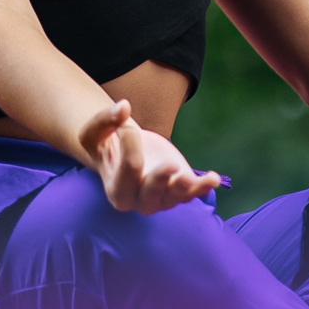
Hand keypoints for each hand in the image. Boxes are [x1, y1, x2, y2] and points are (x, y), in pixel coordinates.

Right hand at [80, 101, 221, 213]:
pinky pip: (192, 192)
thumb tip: (123, 107)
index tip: (126, 123)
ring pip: (175, 197)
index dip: (130, 144)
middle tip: (171, 165)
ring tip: (195, 178)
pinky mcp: (180, 187)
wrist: (124, 150)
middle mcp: (140, 201)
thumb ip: (105, 119)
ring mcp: (163, 197)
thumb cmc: (107, 142)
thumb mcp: (95, 131)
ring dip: (186, 188)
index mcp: (117, 191)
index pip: (128, 171)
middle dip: (161, 181)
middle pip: (150, 196)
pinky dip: (203, 187)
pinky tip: (213, 178)